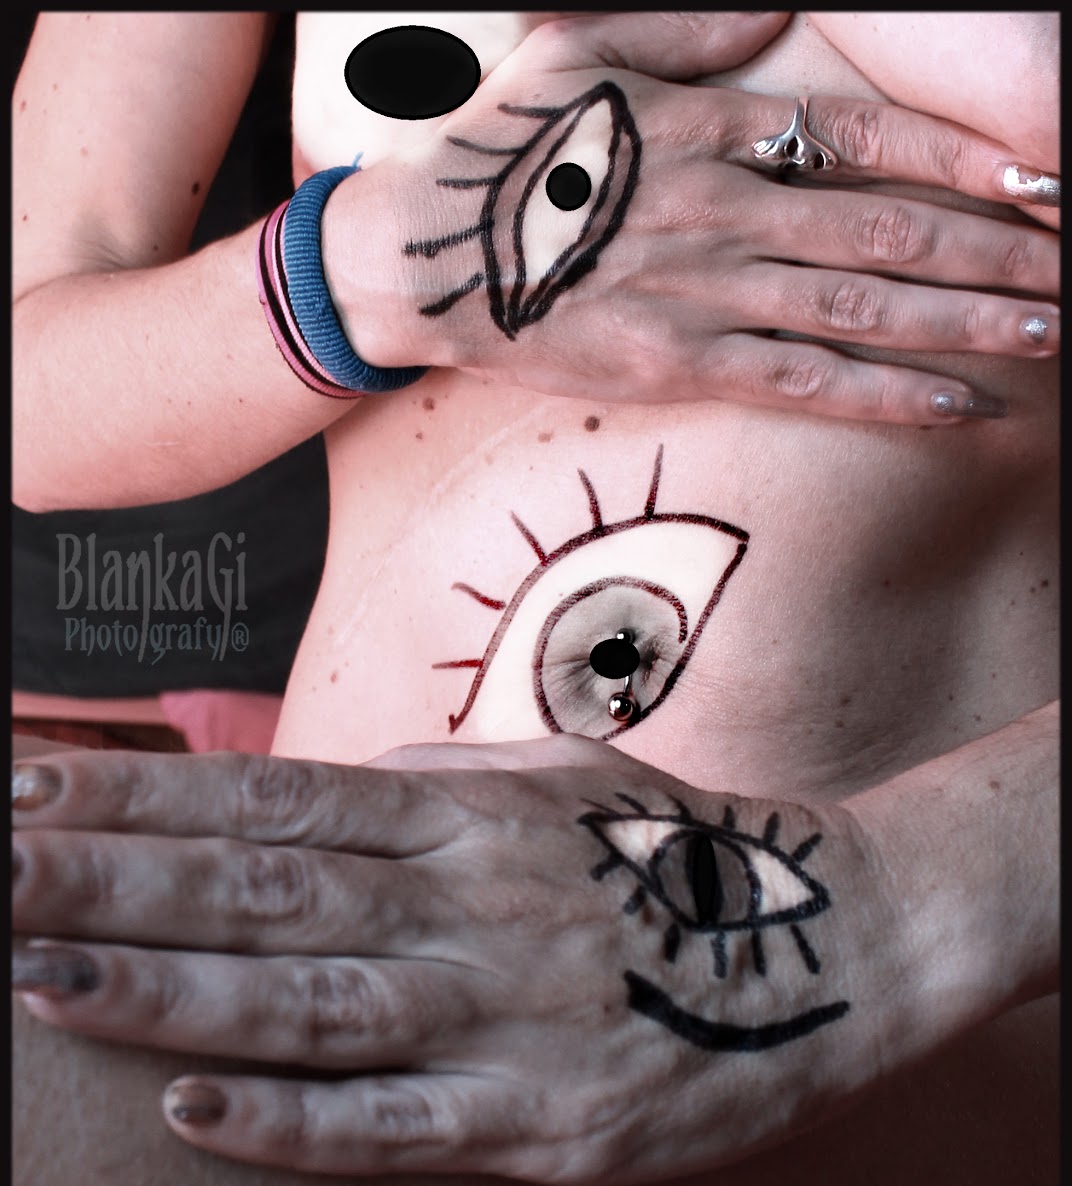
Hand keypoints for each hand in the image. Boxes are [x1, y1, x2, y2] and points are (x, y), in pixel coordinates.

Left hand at [12, 736, 895, 1183]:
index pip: (268, 803)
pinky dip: (299, 1118)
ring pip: (313, 1000)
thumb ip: (431, 784)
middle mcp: (472, 899)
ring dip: (170, 992)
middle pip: (262, 891)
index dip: (137, 800)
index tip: (23, 794)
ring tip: (41, 981)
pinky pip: (405, 1119)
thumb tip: (311, 788)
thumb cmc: (678, 857)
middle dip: (109, 882)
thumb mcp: (559, 780)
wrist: (851, 938)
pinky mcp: (552, 1115)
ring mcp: (510, 1008)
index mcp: (466, 815)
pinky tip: (197, 1106)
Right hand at [347, 9, 1058, 424]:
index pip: (863, 137)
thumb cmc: (498, 153)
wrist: (419, 259)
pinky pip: (806, 383)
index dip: (959, 156)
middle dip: (995, 249)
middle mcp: (727, 208)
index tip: (1036, 178)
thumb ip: (687, 35)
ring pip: (866, 308)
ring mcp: (709, 292)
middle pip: (890, 228)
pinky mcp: (683, 365)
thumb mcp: (581, 53)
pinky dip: (888, 395)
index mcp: (710, 127)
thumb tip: (768, 19)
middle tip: (1071, 268)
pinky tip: (959, 405)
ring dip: (968, 320)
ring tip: (1048, 330)